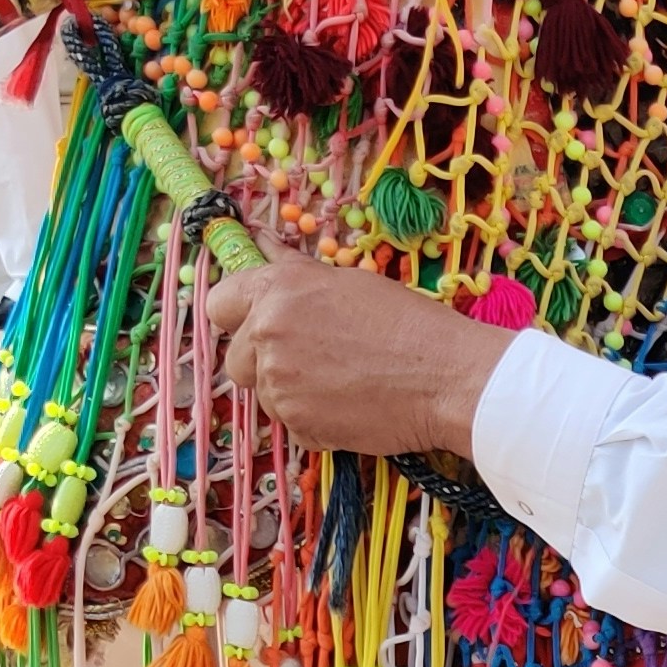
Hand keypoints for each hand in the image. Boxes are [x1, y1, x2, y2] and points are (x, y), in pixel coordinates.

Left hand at [204, 246, 504, 456]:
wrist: (447, 377)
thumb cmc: (408, 324)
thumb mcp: (347, 283)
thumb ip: (293, 270)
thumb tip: (260, 241)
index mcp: (278, 289)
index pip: (219, 304)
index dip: (237, 318)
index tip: (258, 327)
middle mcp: (268, 332)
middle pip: (235, 360)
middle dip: (264, 364)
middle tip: (313, 360)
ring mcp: (279, 382)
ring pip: (263, 395)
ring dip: (291, 393)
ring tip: (340, 382)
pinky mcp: (297, 423)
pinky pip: (291, 424)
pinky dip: (314, 420)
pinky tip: (350, 404)